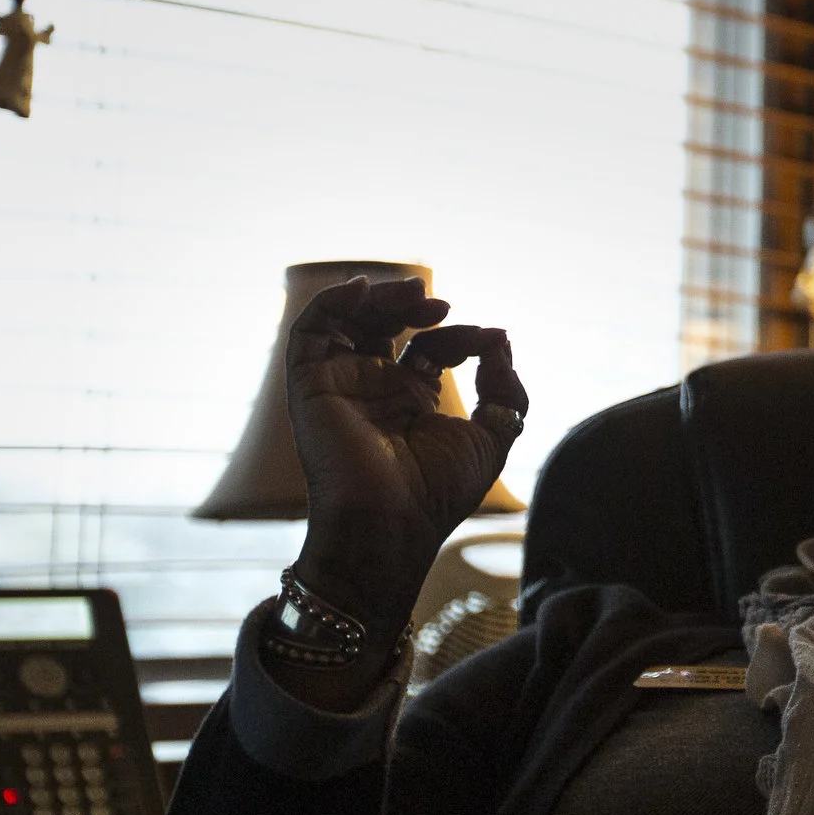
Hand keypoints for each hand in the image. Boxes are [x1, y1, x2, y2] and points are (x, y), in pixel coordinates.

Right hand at [281, 275, 528, 671]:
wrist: (390, 524)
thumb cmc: (439, 493)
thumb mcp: (491, 438)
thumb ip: (504, 392)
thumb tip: (501, 343)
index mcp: (412, 403)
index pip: (430, 348)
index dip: (460, 335)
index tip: (490, 339)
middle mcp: (374, 391)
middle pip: (386, 326)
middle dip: (413, 306)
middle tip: (438, 303)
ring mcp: (342, 386)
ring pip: (350, 321)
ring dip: (378, 297)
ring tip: (412, 291)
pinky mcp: (312, 386)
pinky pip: (309, 332)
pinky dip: (331, 302)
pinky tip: (362, 290)